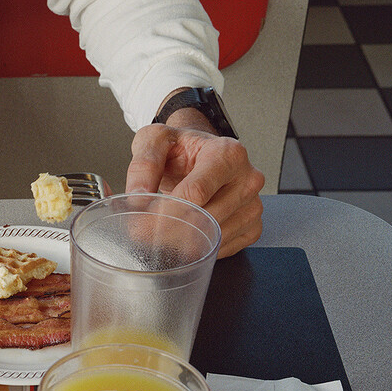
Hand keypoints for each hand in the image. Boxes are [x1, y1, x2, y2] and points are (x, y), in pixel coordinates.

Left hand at [125, 115, 263, 257]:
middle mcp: (247, 179)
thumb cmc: (181, 149)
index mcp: (228, 154)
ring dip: (183, 244)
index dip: (164, 213)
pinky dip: (201, 249)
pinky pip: (225, 248)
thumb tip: (138, 196)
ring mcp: (253, 205)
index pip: (195, 194)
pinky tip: (187, 237)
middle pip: (205, 219)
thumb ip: (144, 164)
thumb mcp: (156, 141)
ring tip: (163, 234)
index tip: (141, 224)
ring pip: (215, 238)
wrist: (197, 155)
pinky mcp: (252, 226)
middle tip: (144, 235)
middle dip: (169, 232)